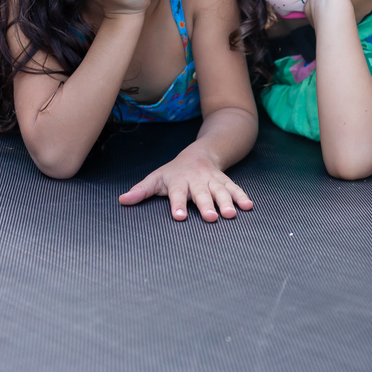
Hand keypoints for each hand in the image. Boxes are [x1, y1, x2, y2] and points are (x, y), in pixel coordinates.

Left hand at [119, 147, 252, 221]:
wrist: (200, 153)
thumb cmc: (174, 172)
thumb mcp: (156, 178)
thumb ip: (141, 191)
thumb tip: (123, 200)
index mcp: (179, 181)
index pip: (177, 193)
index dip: (178, 204)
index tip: (179, 216)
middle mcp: (197, 180)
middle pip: (202, 193)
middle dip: (207, 205)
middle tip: (212, 218)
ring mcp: (213, 180)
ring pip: (220, 190)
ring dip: (227, 201)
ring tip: (231, 214)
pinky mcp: (225, 181)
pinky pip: (234, 188)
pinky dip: (242, 196)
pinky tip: (248, 206)